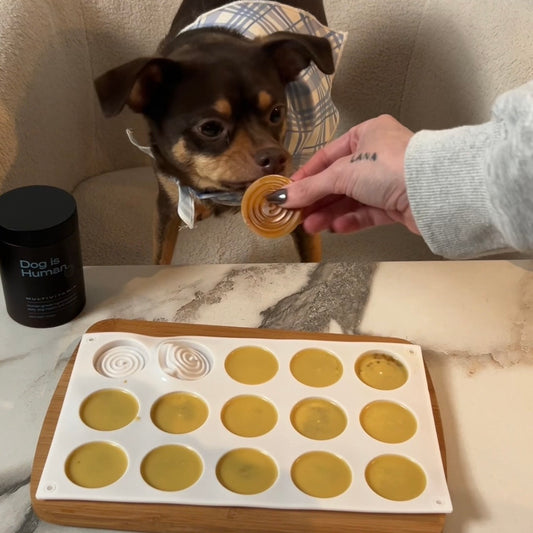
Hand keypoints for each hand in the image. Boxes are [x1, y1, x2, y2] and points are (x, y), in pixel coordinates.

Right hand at [269, 114, 419, 234]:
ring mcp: (388, 181)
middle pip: (338, 181)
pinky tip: (337, 228)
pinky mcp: (396, 204)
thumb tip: (281, 196)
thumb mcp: (342, 173)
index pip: (327, 157)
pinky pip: (368, 213)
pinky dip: (351, 220)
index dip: (306, 176)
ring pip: (351, 199)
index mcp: (366, 135)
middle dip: (317, 200)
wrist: (432, 190)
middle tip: (296, 215)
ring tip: (311, 226)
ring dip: (330, 214)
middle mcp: (377, 155)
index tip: (287, 193)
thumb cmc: (389, 166)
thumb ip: (311, 187)